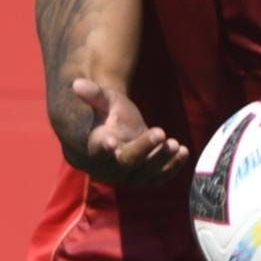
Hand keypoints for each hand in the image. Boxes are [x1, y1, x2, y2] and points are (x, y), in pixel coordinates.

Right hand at [71, 78, 189, 184]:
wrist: (109, 135)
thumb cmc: (103, 114)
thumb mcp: (100, 100)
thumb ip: (92, 94)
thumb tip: (76, 84)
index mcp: (95, 148)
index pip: (98, 152)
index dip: (104, 149)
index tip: (111, 141)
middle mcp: (111, 166)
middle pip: (126, 162)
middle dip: (143, 149)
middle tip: (160, 133)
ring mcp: (129, 174)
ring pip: (145, 173)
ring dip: (162, 160)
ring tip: (175, 144)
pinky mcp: (145, 176)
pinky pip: (159, 177)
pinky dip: (173, 167)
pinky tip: (184, 152)